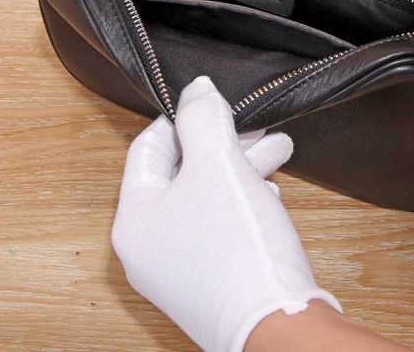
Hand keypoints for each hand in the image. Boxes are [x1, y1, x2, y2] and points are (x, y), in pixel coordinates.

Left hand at [111, 76, 340, 351]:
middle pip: (181, 173)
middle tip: (255, 127)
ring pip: (205, 199)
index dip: (181, 118)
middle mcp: (150, 247)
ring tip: (276, 152)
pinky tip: (270, 196)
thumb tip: (196, 89)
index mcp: (135, 218)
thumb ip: (203, 118)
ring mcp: (179, 269)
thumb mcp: (218, 163)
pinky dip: (243, 201)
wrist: (278, 324)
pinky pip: (218, 226)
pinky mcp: (210, 282)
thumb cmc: (239, 248)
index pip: (148, 148)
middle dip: (223, 143)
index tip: (212, 103)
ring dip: (240, 169)